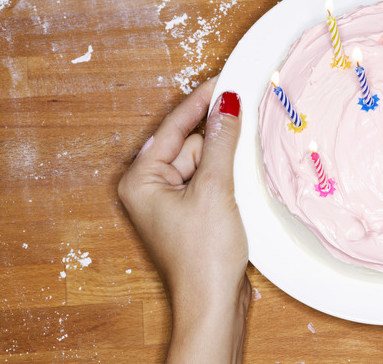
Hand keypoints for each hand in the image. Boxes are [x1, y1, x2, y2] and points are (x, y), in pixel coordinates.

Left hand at [118, 77, 248, 362]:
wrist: (214, 301)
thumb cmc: (203, 255)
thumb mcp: (215, 189)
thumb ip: (222, 141)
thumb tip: (227, 103)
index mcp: (140, 179)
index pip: (173, 127)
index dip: (200, 103)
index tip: (223, 81)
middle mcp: (150, 187)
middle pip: (191, 142)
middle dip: (217, 141)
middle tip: (242, 131)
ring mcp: (171, 201)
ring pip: (205, 160)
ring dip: (225, 163)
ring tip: (236, 183)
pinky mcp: (191, 212)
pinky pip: (210, 179)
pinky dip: (227, 177)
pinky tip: (238, 187)